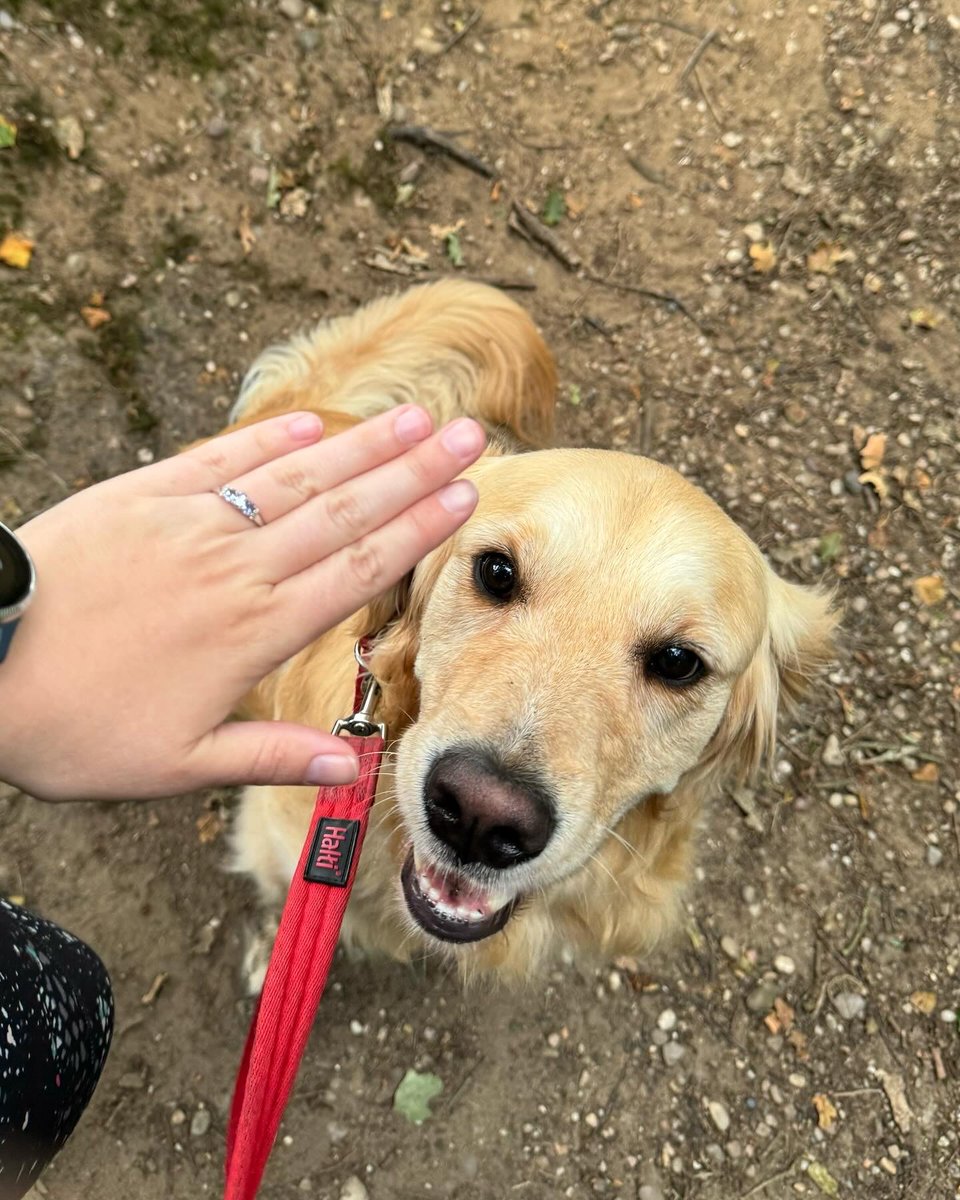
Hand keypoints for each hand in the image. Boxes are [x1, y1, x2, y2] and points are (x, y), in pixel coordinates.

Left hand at [0, 407, 484, 800]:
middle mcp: (236, 568)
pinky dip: (268, 439)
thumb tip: (348, 764)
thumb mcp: (174, 765)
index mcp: (252, 632)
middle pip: (345, 512)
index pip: (358, 571)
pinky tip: (310, 423)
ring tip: (415, 418)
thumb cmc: (73, 725)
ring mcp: (191, 524)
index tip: (468, 497)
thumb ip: (269, 756)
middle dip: (415, 473)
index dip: (419, 530)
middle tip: (473, 436)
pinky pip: (221, 461)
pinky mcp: (143, 497)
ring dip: (361, 447)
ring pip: (296, 479)